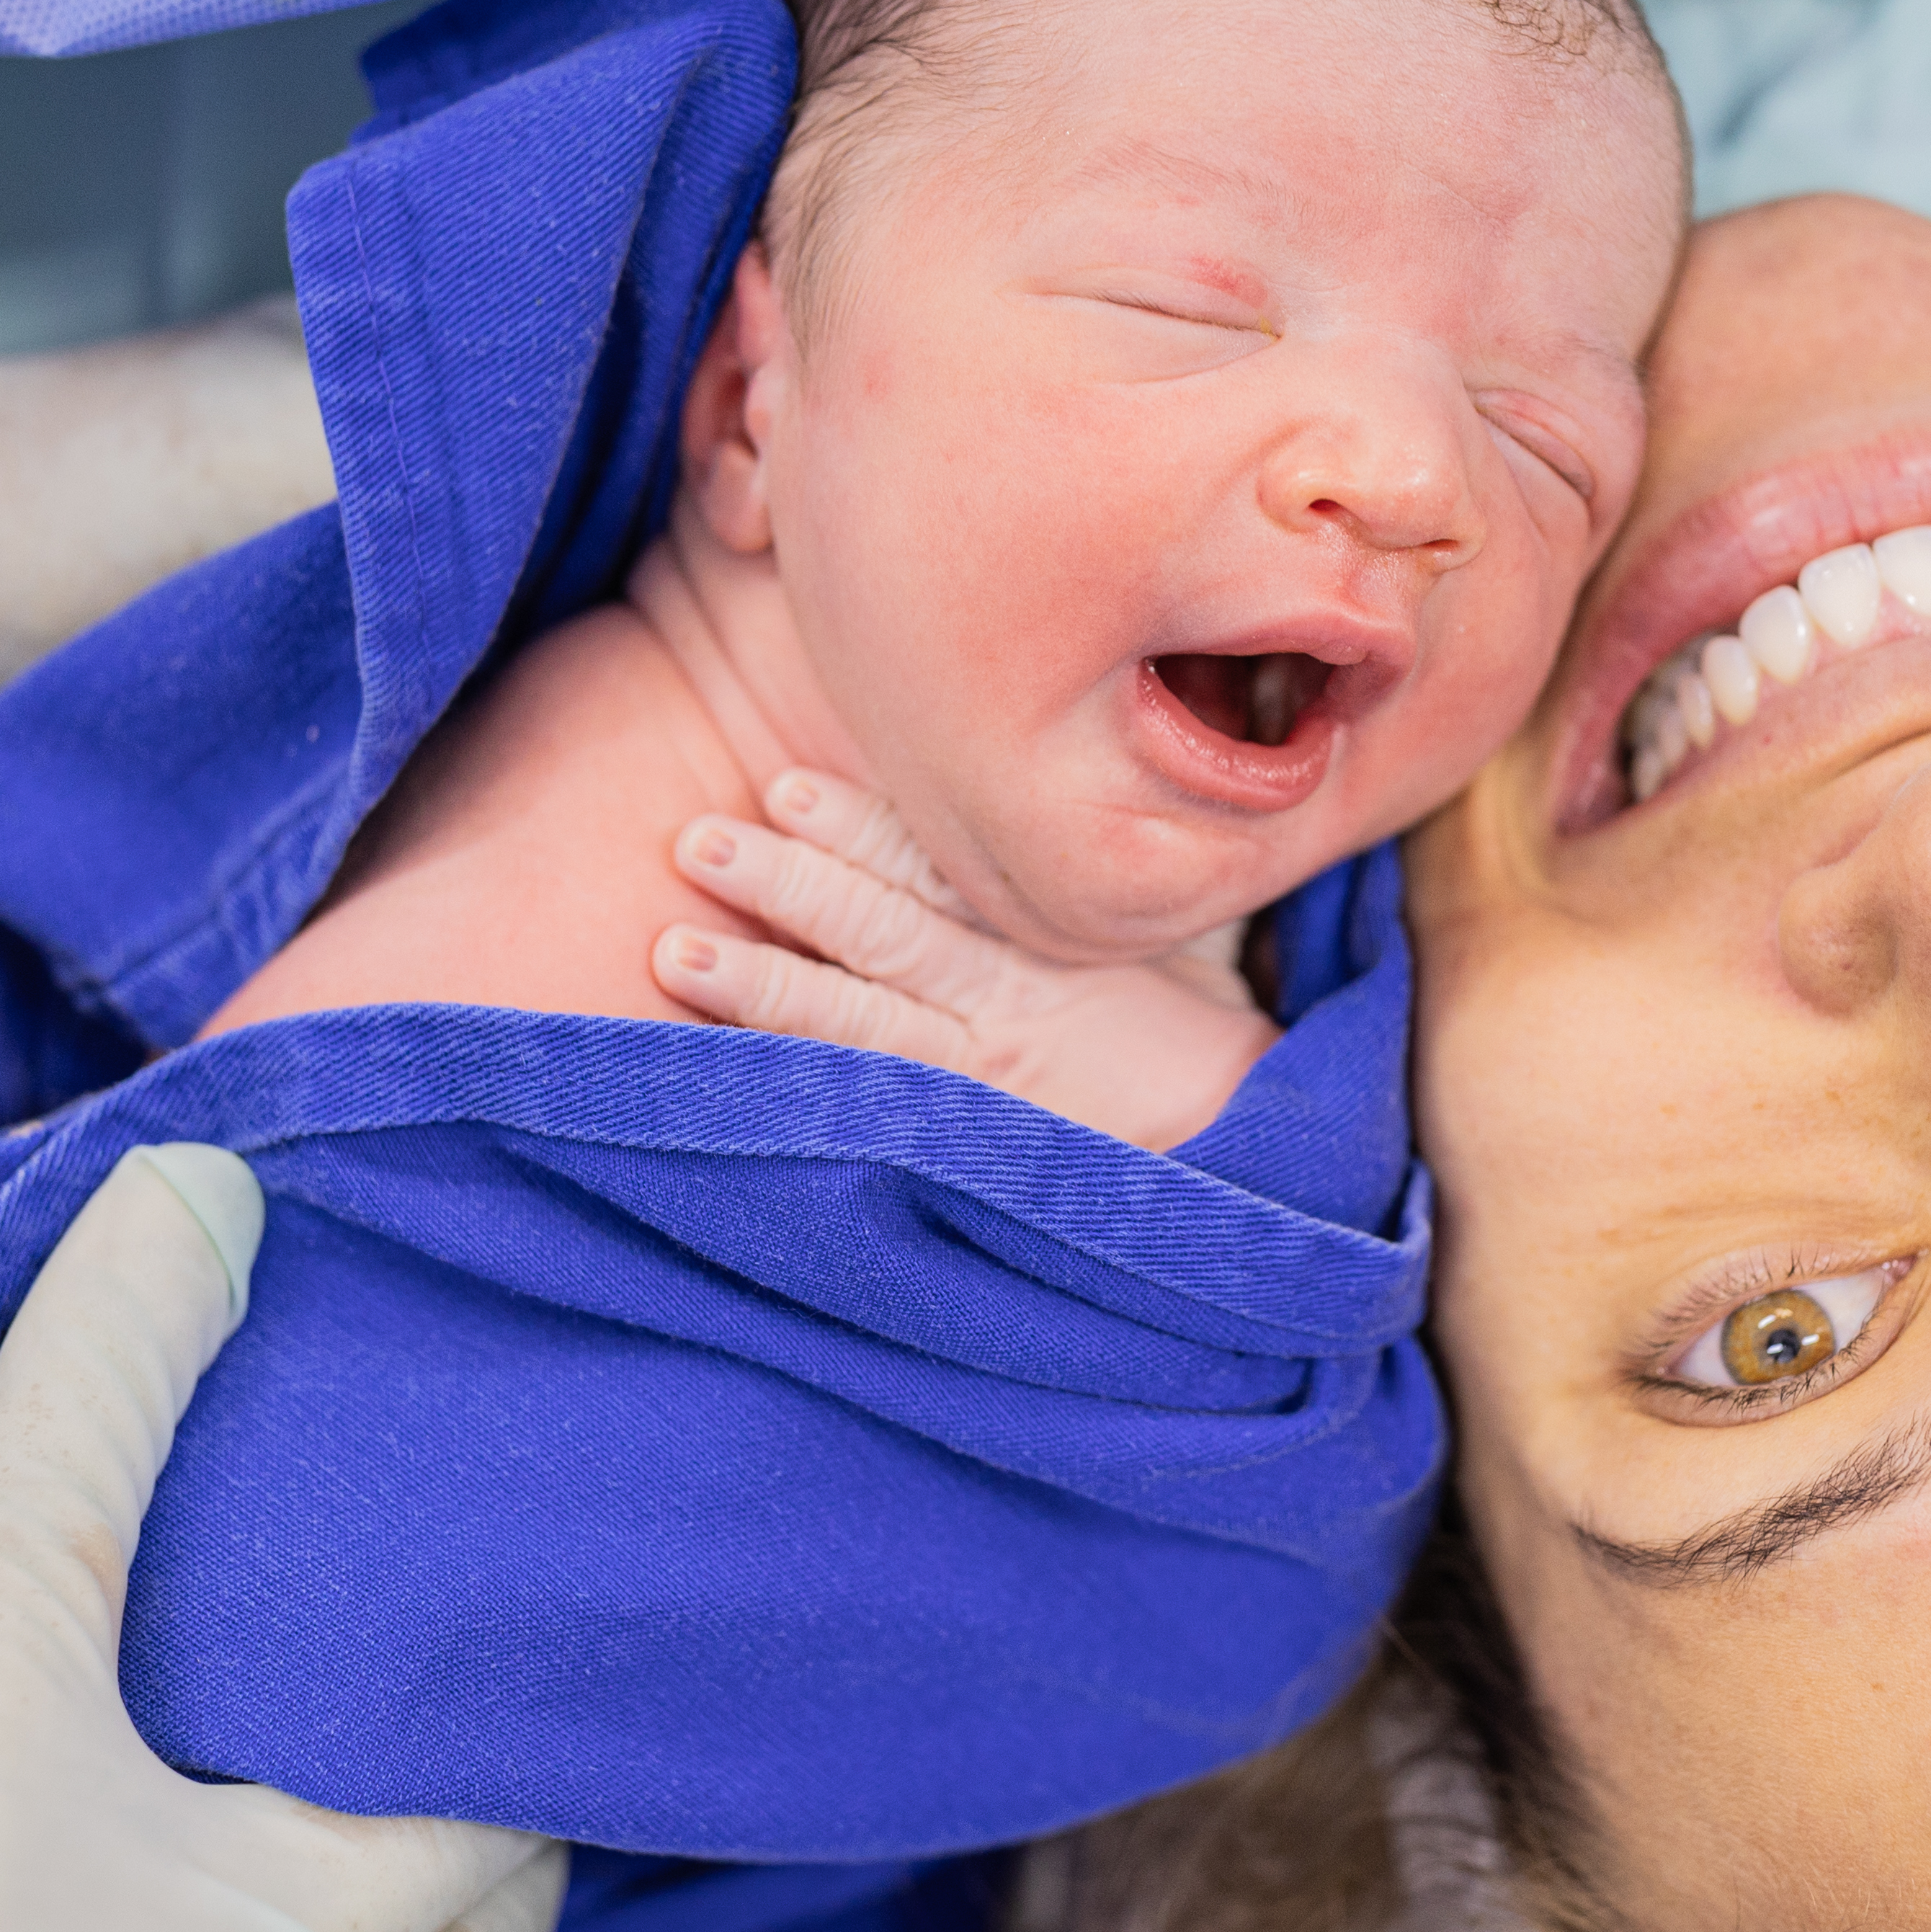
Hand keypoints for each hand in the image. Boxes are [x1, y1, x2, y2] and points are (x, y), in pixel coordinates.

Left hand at [652, 772, 1277, 1153]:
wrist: (1256, 1151)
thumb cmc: (1208, 1034)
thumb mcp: (1181, 932)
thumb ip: (1114, 872)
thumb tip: (1101, 780)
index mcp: (1052, 939)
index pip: (940, 872)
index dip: (859, 828)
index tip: (787, 791)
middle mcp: (1010, 1003)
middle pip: (883, 932)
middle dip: (788, 886)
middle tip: (698, 841)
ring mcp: (982, 1084)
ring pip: (857, 1025)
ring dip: (764, 985)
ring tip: (674, 951)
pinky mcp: (969, 1148)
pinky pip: (870, 1116)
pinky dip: (797, 1097)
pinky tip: (721, 1082)